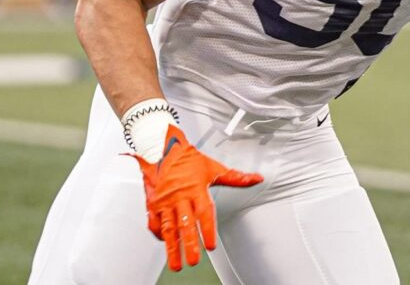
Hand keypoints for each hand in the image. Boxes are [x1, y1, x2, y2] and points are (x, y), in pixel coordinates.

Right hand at [130, 125, 262, 271]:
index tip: (211, 245)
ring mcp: (165, 200)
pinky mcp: (153, 202)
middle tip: (194, 260)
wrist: (162, 147)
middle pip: (185, 223)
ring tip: (176, 263)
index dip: (208, 229)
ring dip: (172, 247)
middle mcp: (179, 195)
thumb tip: (256, 179)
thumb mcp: (213, 168)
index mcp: (196, 187)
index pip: (204, 212)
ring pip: (168, 227)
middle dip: (189, 244)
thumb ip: (235, 177)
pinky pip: (154, 222)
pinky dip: (158, 234)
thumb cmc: (188, 159)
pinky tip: (165, 243)